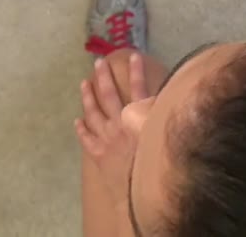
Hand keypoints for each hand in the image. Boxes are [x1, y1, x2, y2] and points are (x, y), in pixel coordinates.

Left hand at [75, 55, 148, 205]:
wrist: (141, 191)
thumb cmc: (157, 163)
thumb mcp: (163, 134)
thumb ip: (162, 115)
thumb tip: (169, 99)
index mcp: (137, 118)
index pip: (137, 88)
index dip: (136, 71)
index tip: (134, 55)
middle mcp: (119, 124)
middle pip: (109, 95)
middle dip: (104, 77)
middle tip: (98, 63)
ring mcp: (105, 139)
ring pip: (93, 113)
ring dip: (88, 96)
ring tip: (84, 83)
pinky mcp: (98, 154)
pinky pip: (86, 138)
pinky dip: (81, 129)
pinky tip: (76, 120)